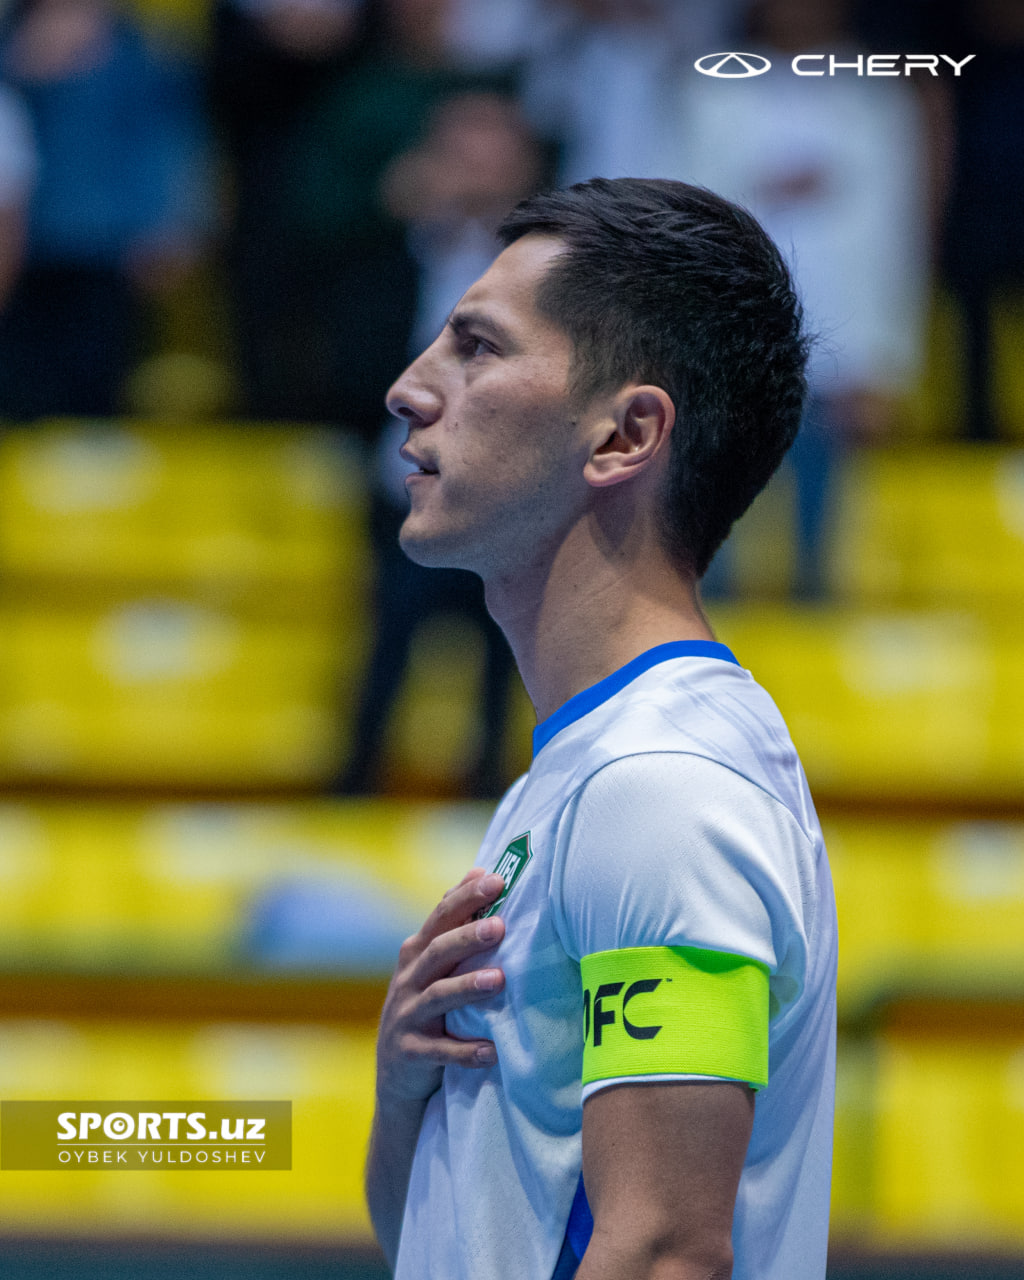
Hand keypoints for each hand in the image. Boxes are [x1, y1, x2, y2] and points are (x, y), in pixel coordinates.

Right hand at [376, 868, 505, 1105]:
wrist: (397, 1072)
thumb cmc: (426, 1005)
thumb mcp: (433, 964)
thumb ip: (453, 923)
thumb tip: (481, 870)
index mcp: (417, 952)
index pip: (441, 915)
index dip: (466, 896)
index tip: (497, 879)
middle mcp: (409, 979)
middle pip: (438, 951)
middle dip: (467, 937)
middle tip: (499, 926)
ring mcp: (406, 1016)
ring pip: (438, 997)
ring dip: (468, 987)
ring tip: (499, 979)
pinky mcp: (410, 1053)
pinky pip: (439, 1052)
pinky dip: (465, 1051)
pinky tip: (491, 1050)